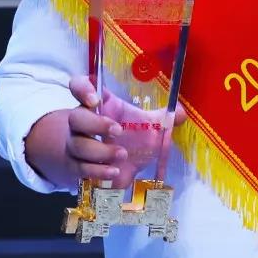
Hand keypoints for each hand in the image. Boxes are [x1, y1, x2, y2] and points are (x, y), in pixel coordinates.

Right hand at [65, 75, 185, 189]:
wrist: (113, 164)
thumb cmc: (129, 136)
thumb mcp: (147, 125)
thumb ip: (162, 118)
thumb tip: (181, 113)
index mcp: (100, 104)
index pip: (80, 86)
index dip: (82, 89)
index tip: (95, 99)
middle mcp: (83, 122)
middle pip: (76, 118)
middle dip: (96, 124)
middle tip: (118, 131)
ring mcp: (76, 144)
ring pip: (78, 145)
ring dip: (100, 151)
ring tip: (122, 155)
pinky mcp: (77, 166)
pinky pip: (81, 168)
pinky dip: (97, 170)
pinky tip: (113, 171)